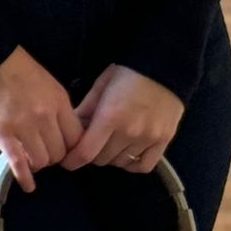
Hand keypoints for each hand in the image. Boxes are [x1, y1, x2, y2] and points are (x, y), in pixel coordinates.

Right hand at [0, 46, 83, 193]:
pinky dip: (24, 177)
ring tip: (33, 159)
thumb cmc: (19, 68)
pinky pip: (18, 163)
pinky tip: (28, 185)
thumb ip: (58, 108)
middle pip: (59, 153)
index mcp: (58, 102)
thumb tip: (64, 132)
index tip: (64, 148)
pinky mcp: (2, 134)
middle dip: (54, 156)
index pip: (75, 138)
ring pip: (41, 161)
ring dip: (38, 163)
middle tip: (46, 152)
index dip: (71, 147)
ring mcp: (23, 126)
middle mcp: (44, 116)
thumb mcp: (49, 83)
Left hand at [60, 64, 183, 173]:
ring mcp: (148, 138)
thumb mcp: (102, 85)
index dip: (73, 160)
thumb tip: (72, 130)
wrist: (162, 64)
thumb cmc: (128, 72)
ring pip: (120, 163)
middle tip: (93, 141)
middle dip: (93, 152)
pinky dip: (132, 163)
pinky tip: (128, 152)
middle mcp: (129, 131)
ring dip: (112, 156)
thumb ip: (85, 109)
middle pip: (102, 159)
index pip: (86, 153)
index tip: (67, 160)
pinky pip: (143, 166)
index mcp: (110, 116)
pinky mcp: (163, 141)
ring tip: (112, 141)